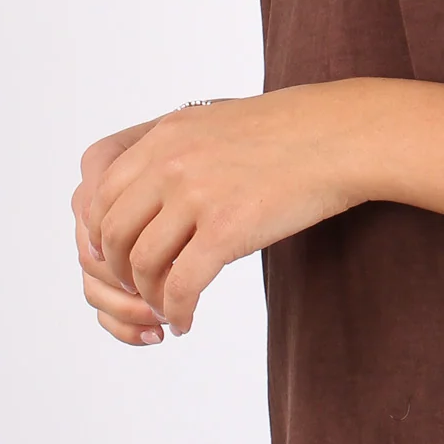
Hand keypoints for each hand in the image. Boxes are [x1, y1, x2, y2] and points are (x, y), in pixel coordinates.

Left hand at [75, 86, 369, 342]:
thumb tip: (154, 189)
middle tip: (138, 288)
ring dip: (147, 296)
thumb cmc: (292, 131)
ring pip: (143, 263)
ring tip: (163, 308)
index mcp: (165, 135)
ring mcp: (196, 196)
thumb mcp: (217, 123)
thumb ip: (178, 151)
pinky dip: (177, 311)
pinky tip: (186, 320)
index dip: (101, 234)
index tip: (118, 255)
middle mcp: (171, 162)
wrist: (342, 136)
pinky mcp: (227, 229)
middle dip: (119, 270)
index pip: (100, 192)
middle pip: (113, 232)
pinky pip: (182, 285)